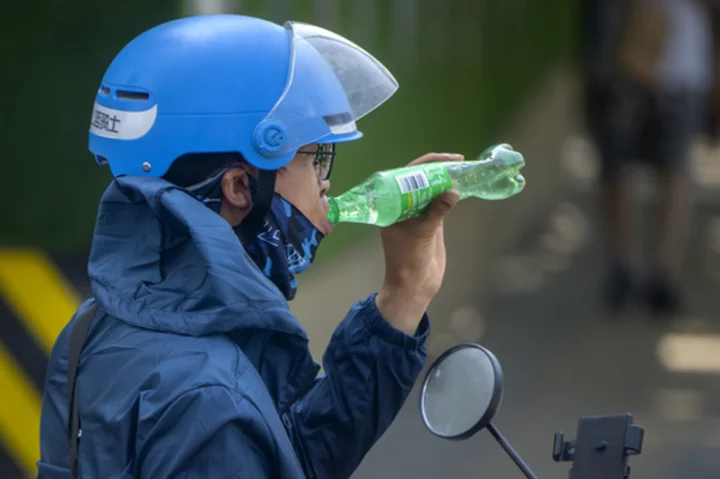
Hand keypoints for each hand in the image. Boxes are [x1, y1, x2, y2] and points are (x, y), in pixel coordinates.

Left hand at [375, 152, 462, 334]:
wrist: (414, 286)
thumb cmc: (408, 260)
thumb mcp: (422, 233)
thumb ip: (436, 212)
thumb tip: (453, 192)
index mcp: (392, 204)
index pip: (407, 175)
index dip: (427, 164)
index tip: (447, 160)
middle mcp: (403, 205)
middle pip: (421, 179)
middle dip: (439, 169)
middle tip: (460, 162)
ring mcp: (417, 213)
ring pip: (432, 190)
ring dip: (447, 181)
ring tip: (465, 170)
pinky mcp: (430, 222)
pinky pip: (440, 203)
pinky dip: (451, 195)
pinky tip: (463, 187)